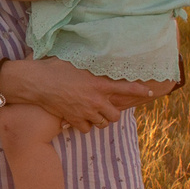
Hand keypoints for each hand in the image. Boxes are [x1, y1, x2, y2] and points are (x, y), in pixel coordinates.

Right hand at [7, 57, 161, 131]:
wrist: (39, 82)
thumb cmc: (56, 68)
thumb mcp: (78, 62)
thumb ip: (92, 66)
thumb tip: (99, 59)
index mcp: (100, 84)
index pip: (126, 88)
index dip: (140, 91)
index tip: (150, 93)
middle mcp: (96, 100)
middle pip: (115, 116)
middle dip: (112, 113)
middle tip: (106, 108)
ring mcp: (85, 111)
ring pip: (102, 124)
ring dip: (99, 120)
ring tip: (93, 113)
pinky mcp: (74, 119)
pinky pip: (86, 129)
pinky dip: (84, 126)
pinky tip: (79, 118)